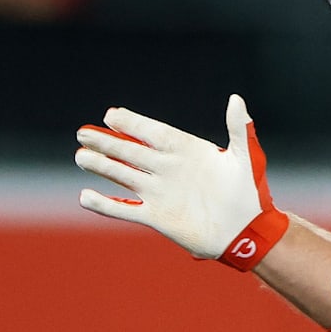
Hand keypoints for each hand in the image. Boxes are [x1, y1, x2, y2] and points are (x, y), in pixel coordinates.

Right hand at [75, 94, 287, 270]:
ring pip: (123, 176)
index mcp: (186, 150)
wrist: (247, 232)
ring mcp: (160, 192)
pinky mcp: (156, 217)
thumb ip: (239, 128)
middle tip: (83, 132)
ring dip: (102, 166)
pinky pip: (125, 208)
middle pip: (130, 152)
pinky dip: (105, 204)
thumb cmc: (250, 194)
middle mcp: (168, 169)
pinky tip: (85, 196)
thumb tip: (236, 99)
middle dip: (106, 142)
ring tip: (80, 156)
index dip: (132, 124)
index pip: (152, 132)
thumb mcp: (246, 158)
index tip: (111, 115)